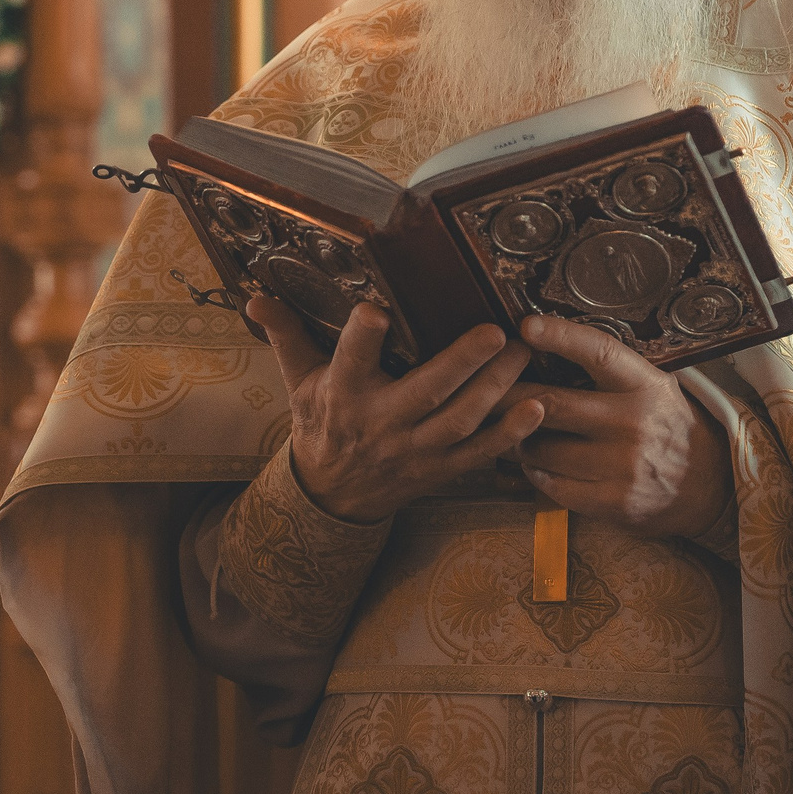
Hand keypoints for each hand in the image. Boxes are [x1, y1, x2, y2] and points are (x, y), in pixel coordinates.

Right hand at [250, 294, 541, 525]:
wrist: (331, 496)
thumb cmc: (320, 425)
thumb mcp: (298, 380)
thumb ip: (286, 335)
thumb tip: (256, 298)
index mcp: (343, 394)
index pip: (349, 361)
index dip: (361, 338)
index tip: (374, 311)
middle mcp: (380, 423)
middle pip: (424, 393)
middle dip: (460, 362)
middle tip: (493, 331)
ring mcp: (414, 450)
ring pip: (460, 421)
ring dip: (494, 390)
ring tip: (521, 354)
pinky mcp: (440, 469)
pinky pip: (480, 454)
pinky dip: (510, 435)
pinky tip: (537, 408)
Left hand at [506, 314, 730, 539]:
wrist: (710, 488)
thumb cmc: (665, 426)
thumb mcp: (653, 387)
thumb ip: (610, 370)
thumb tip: (542, 340)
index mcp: (646, 385)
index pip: (600, 353)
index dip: (561, 337)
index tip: (526, 326)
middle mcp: (635, 423)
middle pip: (551, 404)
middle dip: (506, 396)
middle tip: (479, 388)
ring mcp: (624, 466)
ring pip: (543, 449)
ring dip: (516, 440)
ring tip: (504, 430)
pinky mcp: (614, 501)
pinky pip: (553, 485)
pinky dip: (535, 474)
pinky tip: (533, 465)